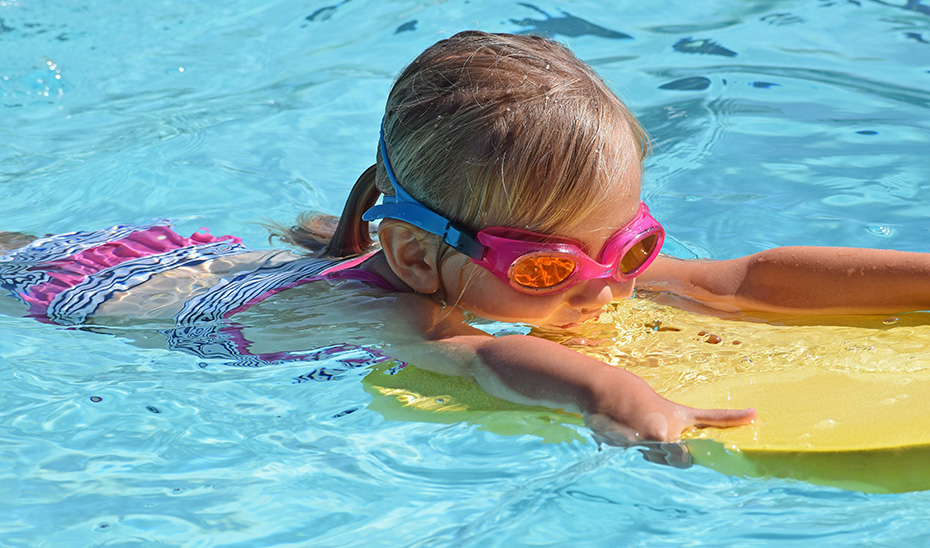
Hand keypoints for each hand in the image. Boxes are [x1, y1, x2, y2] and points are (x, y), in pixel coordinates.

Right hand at [583, 371, 755, 442]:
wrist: (602, 388)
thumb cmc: (628, 397)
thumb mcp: (655, 411)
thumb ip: (666, 435)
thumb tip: (672, 455)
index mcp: (676, 416)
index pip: (711, 418)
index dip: (734, 418)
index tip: (755, 414)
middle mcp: (667, 429)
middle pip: (681, 458)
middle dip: (672, 456)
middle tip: (658, 439)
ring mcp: (649, 438)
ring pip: (656, 458)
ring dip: (647, 449)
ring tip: (633, 427)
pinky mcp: (631, 444)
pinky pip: (636, 452)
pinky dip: (626, 442)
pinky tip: (617, 427)